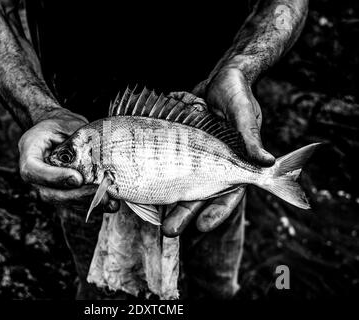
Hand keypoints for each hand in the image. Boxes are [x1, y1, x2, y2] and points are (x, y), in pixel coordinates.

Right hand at [18, 115, 119, 211]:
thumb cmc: (61, 124)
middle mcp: (35, 175)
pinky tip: (111, 204)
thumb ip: (76, 138)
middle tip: (97, 191)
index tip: (77, 179)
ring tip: (109, 201)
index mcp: (30, 153)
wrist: (59, 131)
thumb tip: (98, 152)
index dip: (54, 178)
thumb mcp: (65, 123)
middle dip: (75, 196)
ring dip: (87, 203)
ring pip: (63, 202)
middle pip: (49, 194)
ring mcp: (47, 187)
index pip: (33, 171)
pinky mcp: (62, 192)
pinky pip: (74, 203)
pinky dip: (93, 204)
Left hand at [162, 67, 274, 236]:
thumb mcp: (244, 114)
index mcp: (234, 164)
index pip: (227, 195)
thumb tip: (268, 163)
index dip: (216, 213)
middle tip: (169, 230)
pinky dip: (154, 174)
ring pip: (178, 184)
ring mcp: (193, 157)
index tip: (203, 226)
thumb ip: (251, 138)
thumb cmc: (238, 95)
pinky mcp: (177, 146)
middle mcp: (212, 164)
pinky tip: (139, 185)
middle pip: (197, 195)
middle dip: (184, 214)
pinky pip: (165, 163)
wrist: (220, 78)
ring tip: (153, 216)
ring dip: (166, 200)